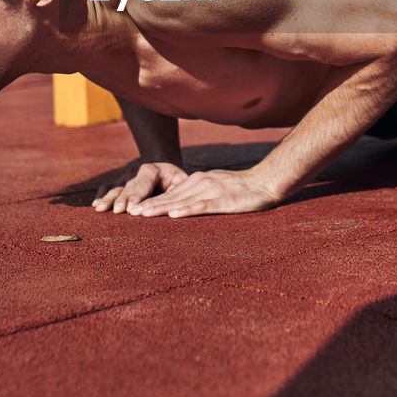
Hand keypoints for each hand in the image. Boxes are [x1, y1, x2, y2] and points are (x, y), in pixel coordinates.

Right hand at [92, 161, 187, 213]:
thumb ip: (177, 193)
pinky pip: (107, 188)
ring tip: (100, 208)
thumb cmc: (175, 180)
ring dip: (108, 198)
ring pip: (115, 187)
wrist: (163, 169)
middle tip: (118, 210)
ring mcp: (125, 177)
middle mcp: (135, 172)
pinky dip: (101, 196)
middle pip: (128, 186)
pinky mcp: (118, 184)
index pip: (144, 182)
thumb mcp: (181, 182)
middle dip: (122, 199)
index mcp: (153, 169)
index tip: (132, 208)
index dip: (138, 196)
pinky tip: (95, 205)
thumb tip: (173, 209)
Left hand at [129, 168, 280, 217]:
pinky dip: (186, 211)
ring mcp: (211, 191)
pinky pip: (202, 206)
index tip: (135, 208)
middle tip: (130, 214)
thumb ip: (200, 193)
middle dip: (149, 205)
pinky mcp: (223, 200)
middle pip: (171, 196)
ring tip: (143, 215)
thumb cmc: (243, 188)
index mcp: (199, 180)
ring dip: (161, 208)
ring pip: (181, 201)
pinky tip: (174, 216)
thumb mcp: (217, 186)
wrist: (266, 181)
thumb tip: (183, 205)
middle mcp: (201, 183)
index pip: (171, 192)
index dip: (152, 200)